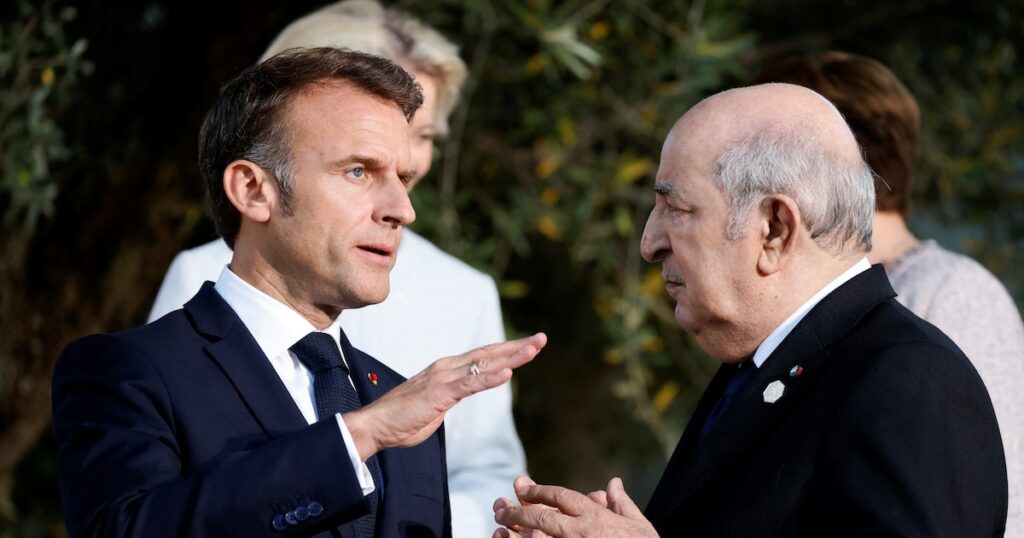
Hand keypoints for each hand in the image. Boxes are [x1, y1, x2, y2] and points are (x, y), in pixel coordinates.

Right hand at [345, 333, 546, 459]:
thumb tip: (458, 395)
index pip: (483, 356)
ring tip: (534, 349)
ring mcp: (443, 378)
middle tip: (542, 338)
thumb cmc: (402, 420)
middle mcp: (446, 367)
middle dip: (517, 346)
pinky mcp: (439, 393)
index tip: (529, 346)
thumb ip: (449, 396)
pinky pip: (470, 384)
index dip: (508, 350)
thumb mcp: (434, 405)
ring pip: (484, 364)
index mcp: (446, 370)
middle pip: (489, 353)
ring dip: (511, 356)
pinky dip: (490, 377)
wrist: (375, 425)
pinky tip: (508, 373)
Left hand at [493, 476, 657, 537]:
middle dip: (518, 510)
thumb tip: (613, 483)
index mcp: (596, 517)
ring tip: (498, 526)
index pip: (562, 497)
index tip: (523, 487)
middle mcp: (581, 531)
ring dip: (514, 532)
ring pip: (538, 537)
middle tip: (499, 507)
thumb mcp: (639, 525)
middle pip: (543, 516)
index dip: (540, 491)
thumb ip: (622, 503)